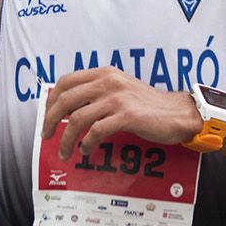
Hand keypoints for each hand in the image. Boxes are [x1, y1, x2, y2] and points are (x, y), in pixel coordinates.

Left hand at [40, 68, 199, 160]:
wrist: (178, 113)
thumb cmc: (149, 105)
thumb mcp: (120, 90)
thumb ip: (97, 93)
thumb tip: (68, 109)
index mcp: (104, 73)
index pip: (66, 81)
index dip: (51, 100)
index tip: (47, 116)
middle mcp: (108, 82)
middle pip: (66, 100)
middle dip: (51, 121)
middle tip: (47, 136)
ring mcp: (118, 98)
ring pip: (78, 119)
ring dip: (66, 139)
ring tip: (65, 152)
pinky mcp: (127, 115)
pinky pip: (96, 131)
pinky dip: (86, 144)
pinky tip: (86, 150)